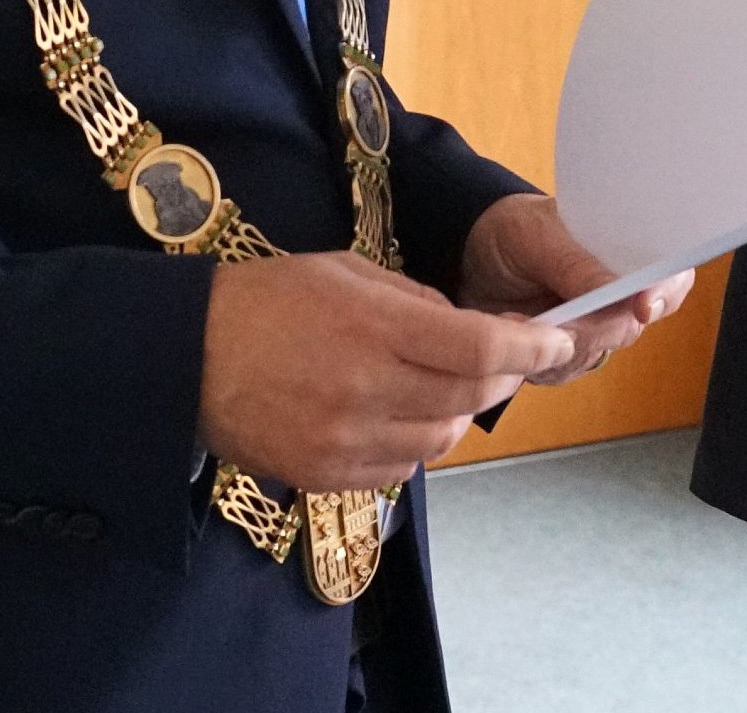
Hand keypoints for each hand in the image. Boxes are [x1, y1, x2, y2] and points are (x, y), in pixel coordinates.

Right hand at [198, 251, 575, 491]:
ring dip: (459, 411)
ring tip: (441, 383)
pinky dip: (418, 442)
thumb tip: (475, 332)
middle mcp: (364, 387)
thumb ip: (416, 301)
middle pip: (469, 397)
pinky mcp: (327, 474)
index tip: (559, 340)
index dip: (530, 348)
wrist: (187, 355)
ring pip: (442, 437)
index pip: (479, 349)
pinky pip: (403, 468)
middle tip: (509, 358)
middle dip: (503, 377)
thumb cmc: (270, 300)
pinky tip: (400, 414)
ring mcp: (345, 439)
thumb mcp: (347, 272)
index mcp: (372, 326)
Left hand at [460, 192, 694, 384]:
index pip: (672, 275)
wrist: (466, 254)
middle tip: (557, 317)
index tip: (644, 304)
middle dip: (593, 327)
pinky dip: (535, 358)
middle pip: (633, 326)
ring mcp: (591, 326)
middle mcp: (618, 294)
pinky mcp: (561, 352)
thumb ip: (577, 266)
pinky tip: (511, 327)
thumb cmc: (511, 229)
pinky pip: (561, 370)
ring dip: (555, 345)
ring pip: (595, 354)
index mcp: (627, 252)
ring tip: (517, 316)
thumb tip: (622, 297)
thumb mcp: (537, 236)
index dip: (667, 292)